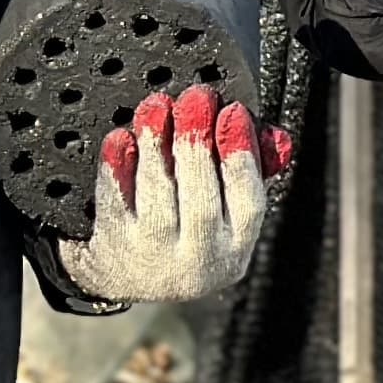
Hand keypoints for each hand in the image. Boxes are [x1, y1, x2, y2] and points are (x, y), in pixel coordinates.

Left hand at [57, 86, 267, 304]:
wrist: (129, 281)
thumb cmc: (187, 236)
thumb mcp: (227, 218)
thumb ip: (251, 174)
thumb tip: (270, 135)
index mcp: (233, 249)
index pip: (247, 202)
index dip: (241, 155)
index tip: (234, 113)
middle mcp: (196, 261)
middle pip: (200, 200)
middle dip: (197, 143)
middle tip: (195, 101)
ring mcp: (151, 259)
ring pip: (156, 199)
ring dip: (157, 147)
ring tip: (157, 108)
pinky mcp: (111, 252)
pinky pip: (115, 206)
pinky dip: (117, 170)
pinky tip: (122, 139)